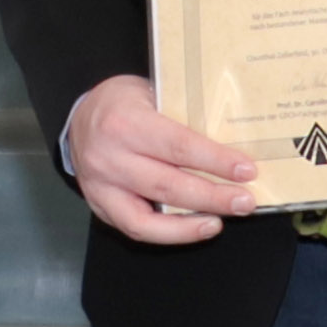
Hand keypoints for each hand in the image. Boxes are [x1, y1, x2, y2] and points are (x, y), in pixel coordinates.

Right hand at [68, 74, 258, 244]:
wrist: (79, 118)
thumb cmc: (123, 103)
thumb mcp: (152, 92)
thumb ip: (183, 116)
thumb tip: (233, 141)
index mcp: (125, 122)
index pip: (178, 147)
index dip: (215, 161)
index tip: (246, 170)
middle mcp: (109, 158)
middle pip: (168, 185)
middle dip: (213, 197)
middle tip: (245, 201)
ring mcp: (101, 187)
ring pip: (150, 217)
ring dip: (192, 223)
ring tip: (222, 220)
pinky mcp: (100, 206)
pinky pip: (136, 228)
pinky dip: (170, 233)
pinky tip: (197, 227)